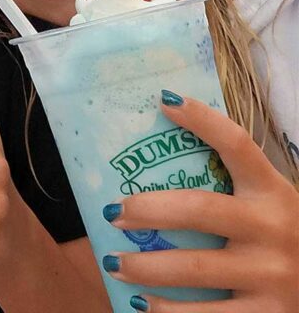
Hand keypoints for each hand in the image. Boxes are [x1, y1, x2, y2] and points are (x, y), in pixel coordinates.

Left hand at [102, 92, 298, 311]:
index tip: (164, 101)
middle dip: (148, 210)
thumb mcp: (267, 205)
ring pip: (194, 268)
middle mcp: (274, 229)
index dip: (203, 120)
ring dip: (145, 266)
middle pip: (199, 210)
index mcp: (273, 193)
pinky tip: (138, 304)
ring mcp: (273, 275)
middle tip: (113, 212)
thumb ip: (230, 183)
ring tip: (113, 262)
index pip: (238, 145)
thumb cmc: (280, 240)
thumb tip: (160, 137)